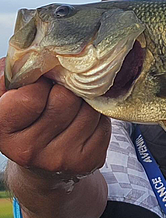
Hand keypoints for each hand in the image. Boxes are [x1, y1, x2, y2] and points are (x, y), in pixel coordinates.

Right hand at [0, 57, 110, 178]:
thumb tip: (37, 52)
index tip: (41, 84)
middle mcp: (29, 150)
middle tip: (60, 92)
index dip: (40, 83)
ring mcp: (60, 159)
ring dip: (85, 102)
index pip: (31, 97)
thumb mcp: (8, 95)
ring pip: (89, 109)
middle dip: (66, 89)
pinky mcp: (88, 162)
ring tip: (73, 107)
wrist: (44, 165)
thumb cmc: (26, 118)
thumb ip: (16, 74)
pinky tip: (84, 121)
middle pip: (66, 99)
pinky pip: (104, 123)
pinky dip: (98, 117)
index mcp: (3, 130)